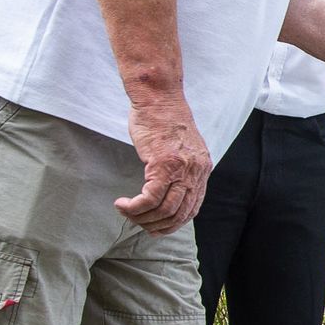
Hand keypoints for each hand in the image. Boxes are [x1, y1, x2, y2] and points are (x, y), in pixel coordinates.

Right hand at [117, 95, 211, 234]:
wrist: (159, 98)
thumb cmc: (163, 119)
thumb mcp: (181, 147)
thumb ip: (181, 168)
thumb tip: (169, 188)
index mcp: (202, 169)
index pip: (193, 208)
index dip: (174, 222)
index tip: (157, 226)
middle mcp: (196, 172)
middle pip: (180, 214)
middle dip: (158, 225)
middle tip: (139, 224)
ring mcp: (181, 169)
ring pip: (164, 210)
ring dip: (143, 218)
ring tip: (127, 213)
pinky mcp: (163, 165)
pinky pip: (150, 198)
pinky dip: (135, 207)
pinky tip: (123, 204)